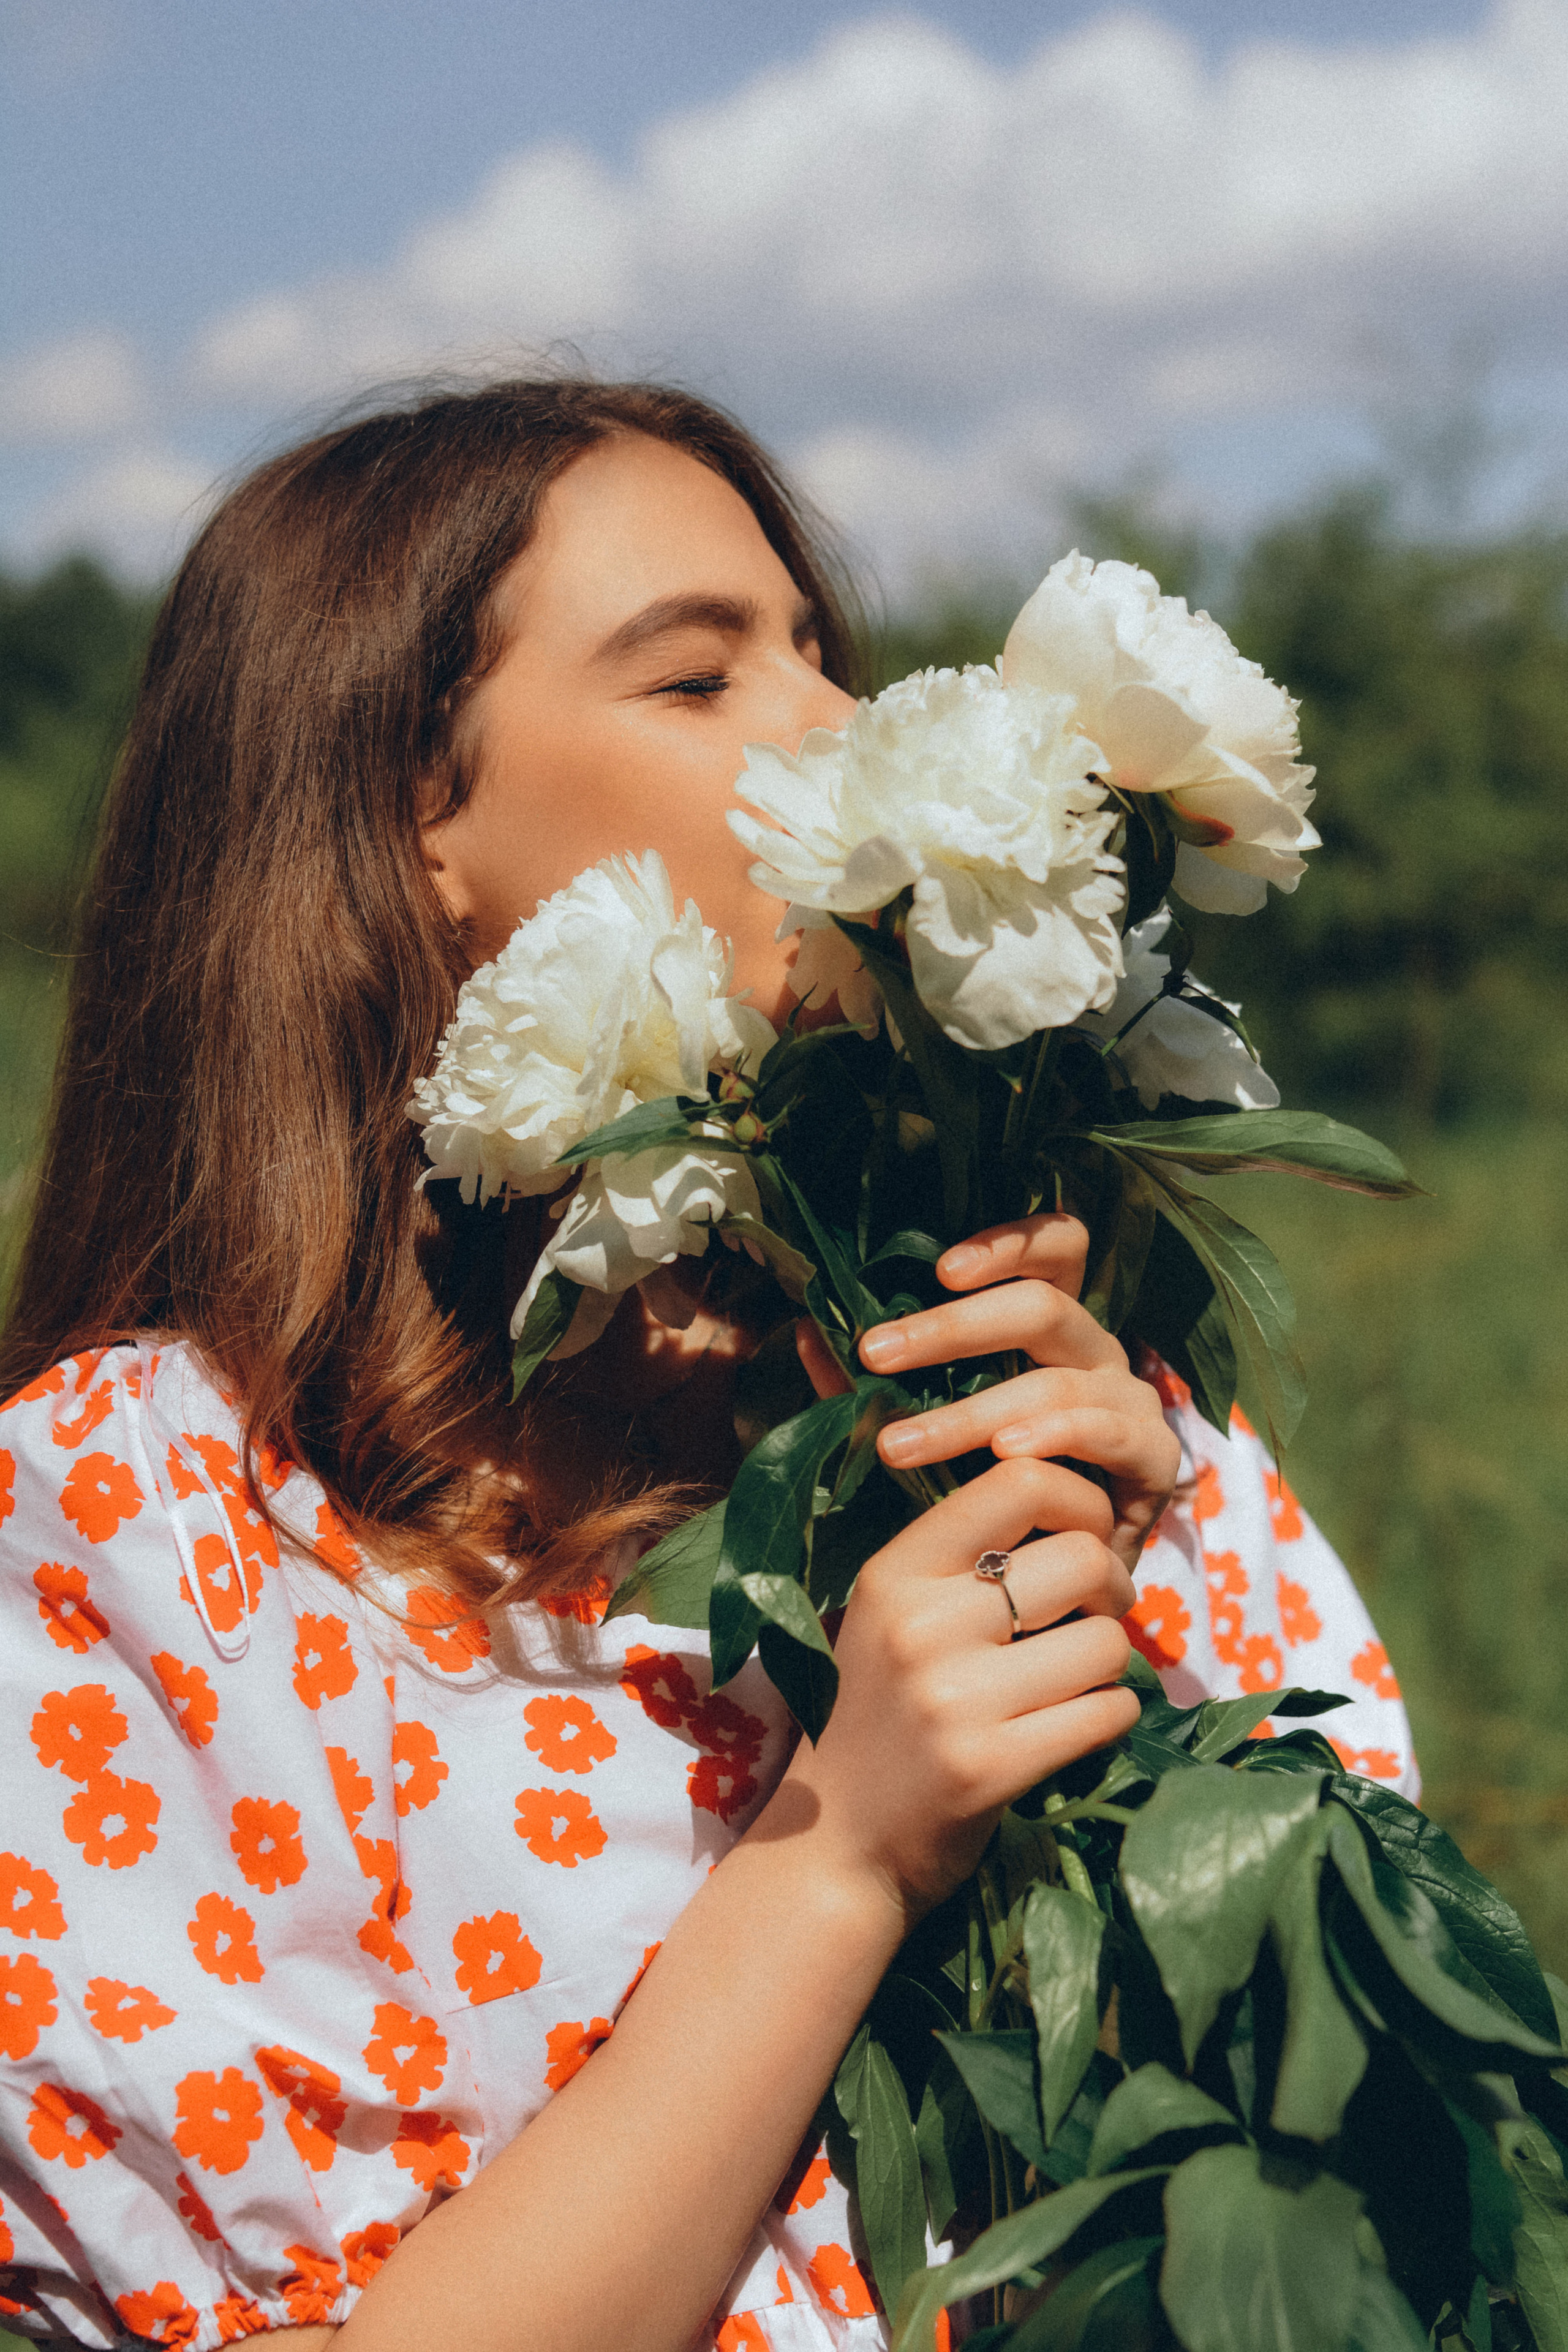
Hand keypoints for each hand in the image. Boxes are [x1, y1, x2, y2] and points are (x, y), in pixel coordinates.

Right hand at [782, 1456, 1137, 1917]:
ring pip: (1105, 1641)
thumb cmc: (876, 1718)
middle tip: (1094, 1615)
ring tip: (1076, 1677)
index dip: (1077, 1499)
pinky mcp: (990, 1767)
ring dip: (1110, 1661)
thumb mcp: (890, 1617)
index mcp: (894, 1573)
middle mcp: (920, 1625)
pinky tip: (1078, 1724)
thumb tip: (1072, 1506)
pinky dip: (1111, 1715)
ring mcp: (954, 1699)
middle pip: (1081, 1557)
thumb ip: (959, 1559)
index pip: (1017, 1481)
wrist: (834, 1847)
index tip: (1082, 1535)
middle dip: (1111, 1586)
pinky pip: (1107, 1712)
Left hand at [797, 1212, 1180, 1573]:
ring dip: (975, 1410)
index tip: (939, 1268)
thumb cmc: (977, 1496)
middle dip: (953, 1328)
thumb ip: (867, 1387)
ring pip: (1059, 1380)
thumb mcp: (916, 1433)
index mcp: (1051, 1328)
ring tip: (907, 1442)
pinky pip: (1112, 1432)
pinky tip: (1008, 1454)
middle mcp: (1095, 1352)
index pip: (1057, 1250)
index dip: (1010, 1243)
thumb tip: (806, 1331)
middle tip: (877, 1354)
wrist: (1040, 1592)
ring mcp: (1131, 1401)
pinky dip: (1057, 1436)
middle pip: (1045, 1306)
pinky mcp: (1155, 1459)